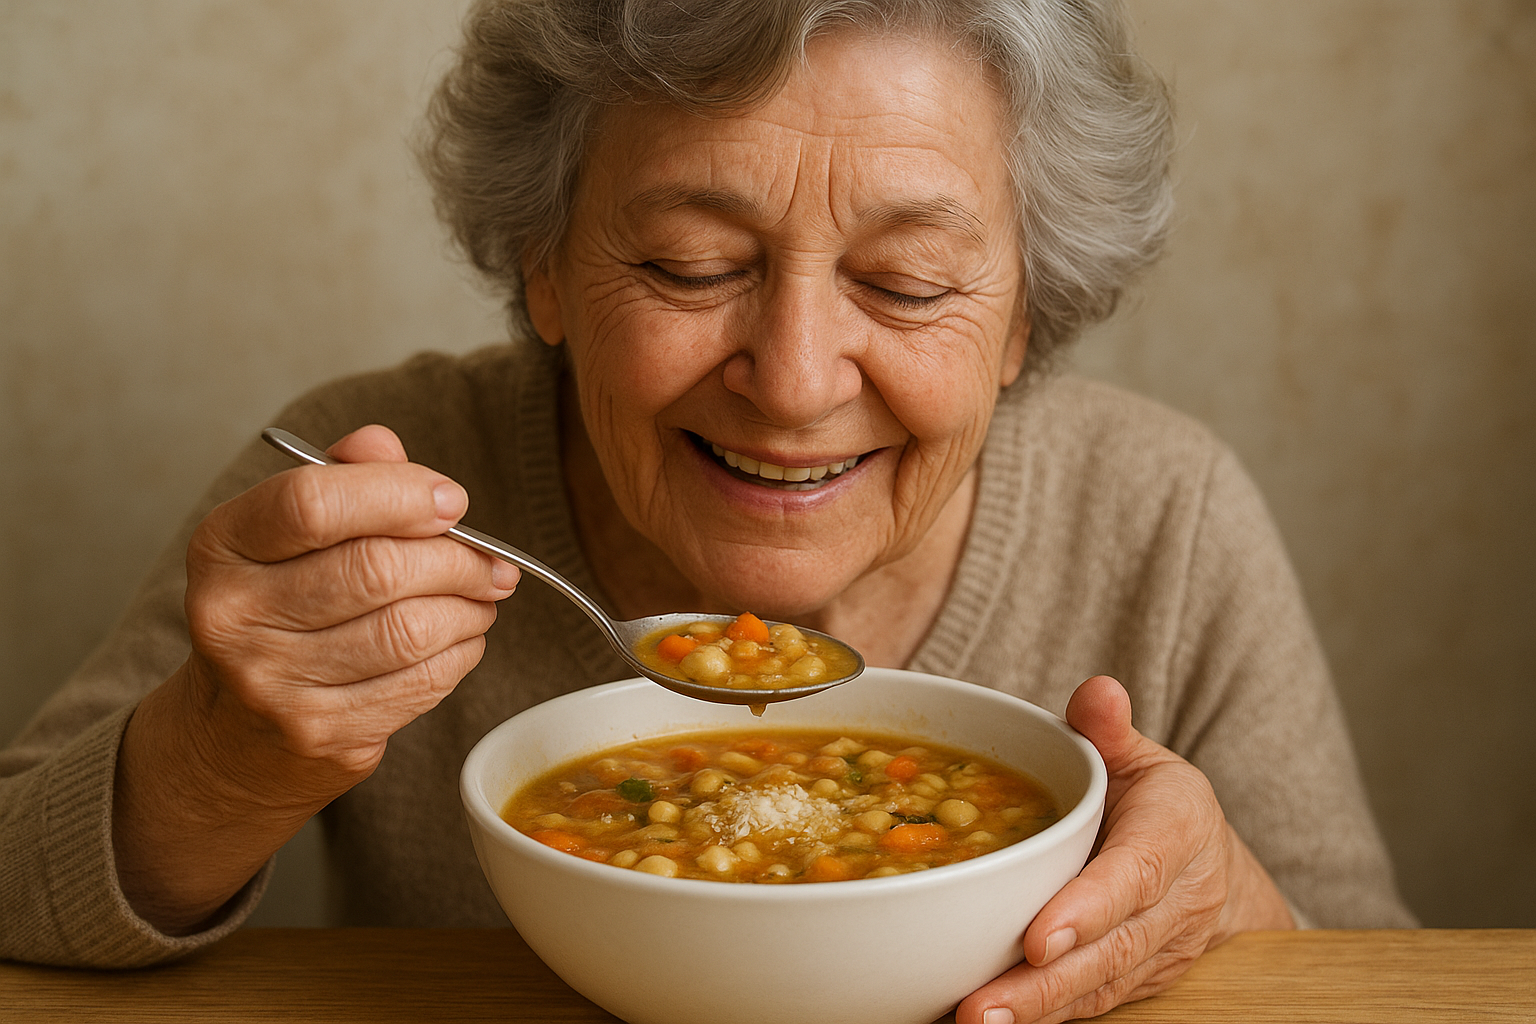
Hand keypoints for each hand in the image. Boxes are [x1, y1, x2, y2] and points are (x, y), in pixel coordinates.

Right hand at [113, 425, 516, 930]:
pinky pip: (419, 685)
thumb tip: (384, 445)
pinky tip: (459, 638)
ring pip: (408, 631)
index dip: (399, 495)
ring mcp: (273, 684)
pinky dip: (459, 655)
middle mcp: (234, 616)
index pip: (312, 503)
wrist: (236, 731)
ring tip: (481, 597)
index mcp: (224, 546)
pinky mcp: (319, 733)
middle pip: (376, 570)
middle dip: (457, 559)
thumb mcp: (289, 533)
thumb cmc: (280, 608)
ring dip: (468, 609)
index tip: (452, 500)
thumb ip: (342, 478)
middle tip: (493, 560)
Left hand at [956, 676, 1294, 1023]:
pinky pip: (1095, 1003)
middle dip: (1046, 983)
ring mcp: (1163, 948)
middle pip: (1114, 949)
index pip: (1137, 875)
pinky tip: (994, 1021)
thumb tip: (1098, 692)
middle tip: (980, 1005)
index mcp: (1178, 829)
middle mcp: (1178, 899)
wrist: (1210, 863)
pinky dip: (1047, 1016)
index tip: (1038, 939)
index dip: (1089, 909)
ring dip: (1039, 1010)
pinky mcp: (1141, 980)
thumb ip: (1110, 728)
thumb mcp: (1139, 753)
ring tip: (975, 1020)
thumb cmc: (1154, 800)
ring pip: (1102, 986)